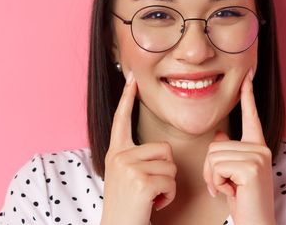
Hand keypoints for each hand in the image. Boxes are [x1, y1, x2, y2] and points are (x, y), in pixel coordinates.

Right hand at [100, 71, 177, 224]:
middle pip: (163, 148)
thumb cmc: (129, 208)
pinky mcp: (140, 180)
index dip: (127, 98)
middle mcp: (118, 156)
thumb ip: (138, 159)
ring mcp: (128, 167)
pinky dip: (168, 197)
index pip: (122, 120)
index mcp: (115, 153)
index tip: (132, 78)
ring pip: (170, 165)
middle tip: (150, 190)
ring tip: (150, 198)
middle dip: (166, 171)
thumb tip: (161, 150)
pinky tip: (153, 204)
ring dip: (168, 186)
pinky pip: (170, 180)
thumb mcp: (128, 177)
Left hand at [202, 67, 275, 224]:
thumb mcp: (231, 173)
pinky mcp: (252, 167)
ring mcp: (258, 156)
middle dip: (210, 169)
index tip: (248, 73)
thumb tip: (221, 134)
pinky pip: (216, 167)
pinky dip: (216, 183)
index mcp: (256, 147)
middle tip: (225, 185)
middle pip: (215, 145)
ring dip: (213, 178)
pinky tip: (231, 192)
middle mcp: (260, 148)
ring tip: (229, 188)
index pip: (250, 117)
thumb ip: (227, 151)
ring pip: (213, 156)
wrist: (254, 222)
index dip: (248, 96)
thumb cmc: (241, 199)